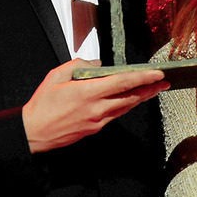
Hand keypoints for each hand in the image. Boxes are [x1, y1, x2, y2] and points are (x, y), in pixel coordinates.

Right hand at [22, 60, 169, 152]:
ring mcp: (97, 121)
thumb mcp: (55, 76)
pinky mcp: (94, 129)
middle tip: (163, 82)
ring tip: (153, 89)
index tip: (157, 74)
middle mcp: (96, 109)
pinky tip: (130, 100)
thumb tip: (95, 64)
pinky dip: (126, 106)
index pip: (123, 83)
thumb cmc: (42, 105)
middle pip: (130, 98)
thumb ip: (78, 66)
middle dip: (150, 89)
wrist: (33, 133)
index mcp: (88, 93)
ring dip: (141, 98)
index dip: (143, 78)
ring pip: (125, 108)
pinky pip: (115, 115)